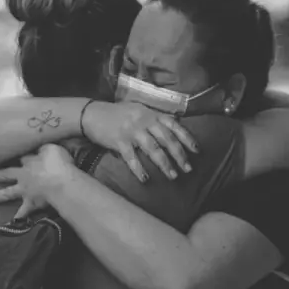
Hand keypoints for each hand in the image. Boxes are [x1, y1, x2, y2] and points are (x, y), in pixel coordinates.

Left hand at [0, 144, 75, 218]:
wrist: (60, 182)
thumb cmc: (58, 164)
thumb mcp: (52, 149)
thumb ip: (45, 149)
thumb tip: (41, 149)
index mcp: (30, 161)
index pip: (23, 157)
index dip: (20, 157)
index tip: (16, 156)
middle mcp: (23, 176)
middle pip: (7, 174)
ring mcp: (25, 191)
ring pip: (8, 193)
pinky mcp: (31, 204)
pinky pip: (23, 212)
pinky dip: (18, 217)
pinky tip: (13, 222)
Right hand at [82, 101, 198, 181]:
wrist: (92, 114)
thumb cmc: (117, 114)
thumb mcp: (138, 110)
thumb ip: (154, 118)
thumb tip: (174, 126)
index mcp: (151, 113)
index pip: (174, 125)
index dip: (187, 138)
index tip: (196, 151)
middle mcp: (144, 120)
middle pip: (166, 139)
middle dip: (179, 155)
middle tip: (187, 169)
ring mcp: (132, 130)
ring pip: (153, 149)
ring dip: (164, 164)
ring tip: (172, 176)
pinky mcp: (119, 141)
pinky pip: (132, 158)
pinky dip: (139, 169)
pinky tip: (145, 179)